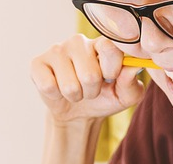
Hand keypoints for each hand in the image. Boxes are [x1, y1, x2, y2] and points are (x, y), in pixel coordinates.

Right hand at [30, 35, 145, 123]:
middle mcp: (79, 42)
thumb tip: (134, 67)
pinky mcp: (38, 63)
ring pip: (70, 85)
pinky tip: (58, 89)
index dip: (112, 70)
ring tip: (76, 91)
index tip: (110, 78)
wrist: (79, 112)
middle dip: (92, 91)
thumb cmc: (105, 98)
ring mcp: (57, 50)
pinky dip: (57, 96)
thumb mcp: (125, 96)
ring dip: (76, 96)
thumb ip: (132, 83)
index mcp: (103, 44)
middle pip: (89, 74)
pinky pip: (49, 86)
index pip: (109, 48)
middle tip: (91, 89)